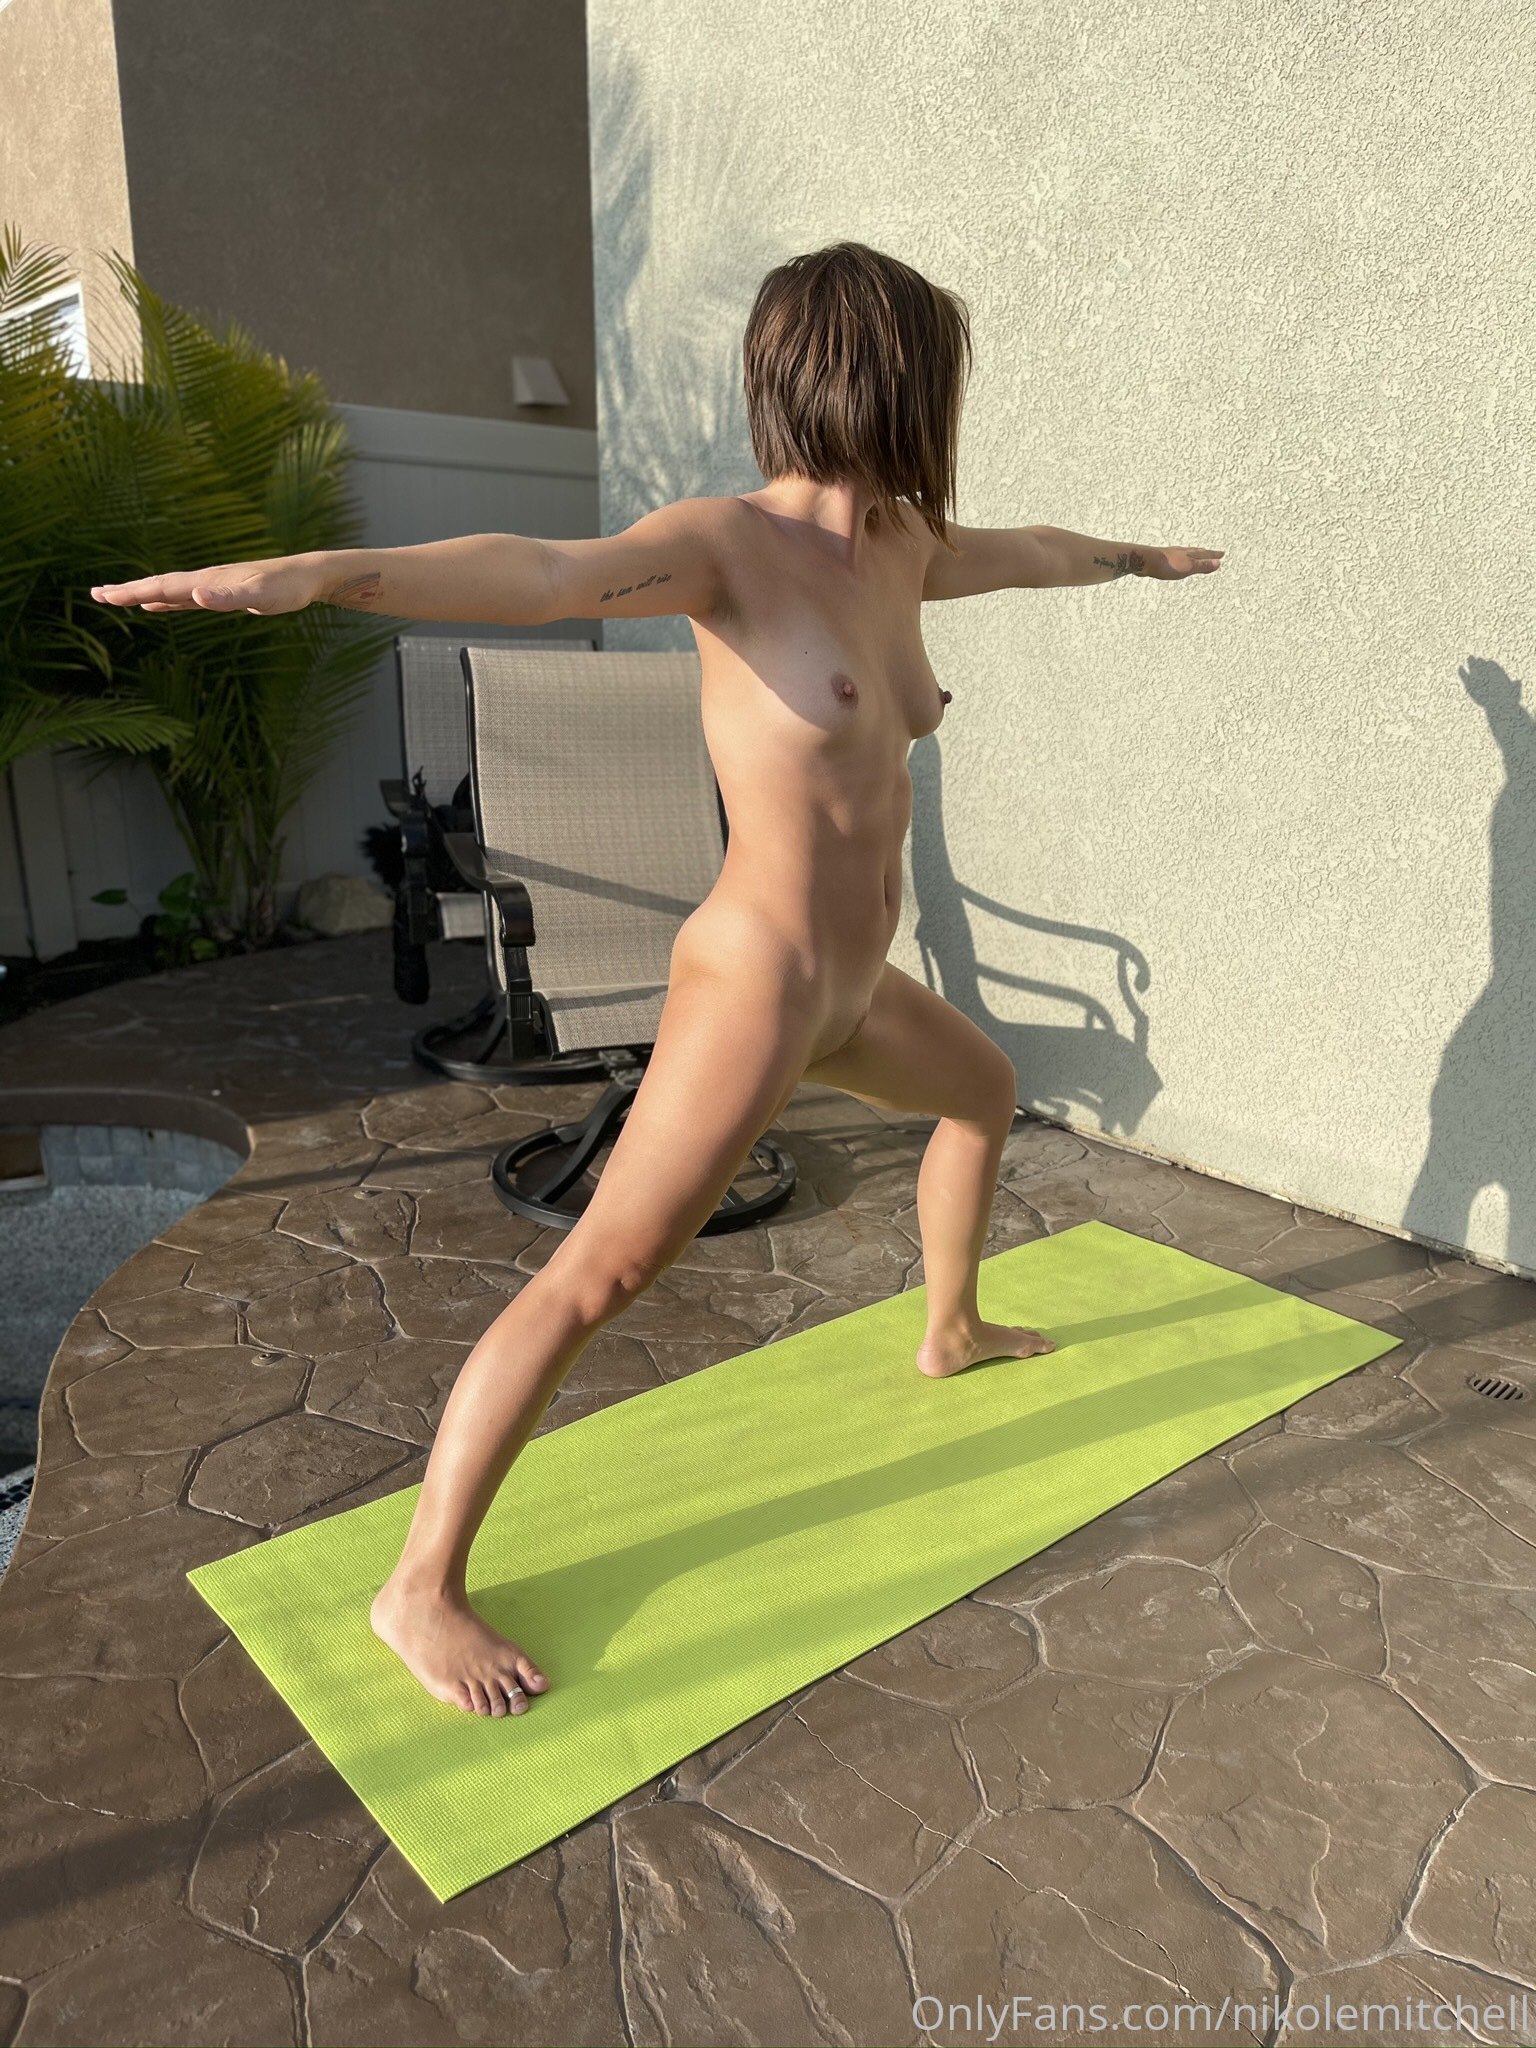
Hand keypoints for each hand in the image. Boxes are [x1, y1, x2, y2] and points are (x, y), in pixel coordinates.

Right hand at [89, 553, 323, 614]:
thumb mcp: (260, 596)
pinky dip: (165, 602)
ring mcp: (211, 586)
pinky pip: (184, 598)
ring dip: (140, 594)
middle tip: (95, 594)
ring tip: (114, 597)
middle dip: (126, 591)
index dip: (133, 592)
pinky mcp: (221, 594)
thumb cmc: (286, 588)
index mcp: (207, 581)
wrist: (306, 576)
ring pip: (167, 590)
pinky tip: (155, 606)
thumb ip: (228, 597)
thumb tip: (195, 595)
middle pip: (158, 585)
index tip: (104, 596)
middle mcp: (204, 581)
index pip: (162, 586)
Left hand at [1144, 545, 1224, 579]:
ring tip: (1197, 556)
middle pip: (1197, 552)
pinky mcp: (1162, 559)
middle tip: (1213, 553)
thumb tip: (1218, 563)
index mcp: (1189, 554)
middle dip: (1206, 554)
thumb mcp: (1188, 567)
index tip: (1222, 554)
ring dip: (1194, 555)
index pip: (1206, 554)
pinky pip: (1176, 559)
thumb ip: (1203, 565)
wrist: (1145, 561)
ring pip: (1186, 554)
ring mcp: (1172, 555)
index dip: (1214, 555)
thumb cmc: (1166, 565)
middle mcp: (1182, 552)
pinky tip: (1177, 562)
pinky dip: (1181, 560)